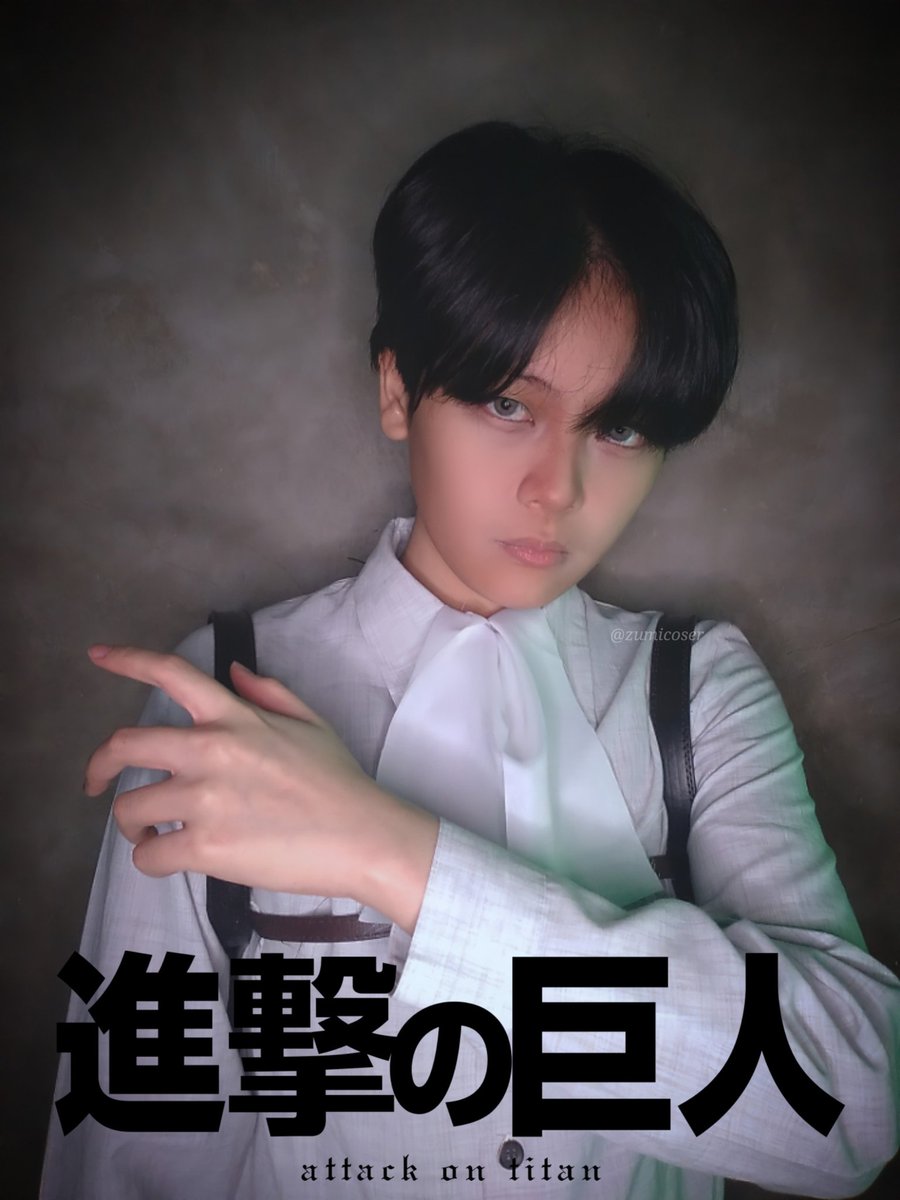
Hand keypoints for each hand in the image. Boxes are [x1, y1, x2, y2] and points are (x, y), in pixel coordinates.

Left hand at [83, 645, 437, 932]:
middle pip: (124, 746)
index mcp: (235, 718)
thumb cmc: (339, 782)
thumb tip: (234, 673)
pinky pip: (148, 855)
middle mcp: (211, 751)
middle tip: (96, 782)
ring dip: (131, 822)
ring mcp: (205, 800)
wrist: (362, 837)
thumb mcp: (310, 722)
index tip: (97, 655)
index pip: (171, 674)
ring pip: (129, 808)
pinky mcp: (205, 847)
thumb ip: (267, 693)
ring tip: (151, 831)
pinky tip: (170, 855)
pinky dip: (150, 858)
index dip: (127, 660)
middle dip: (99, 766)